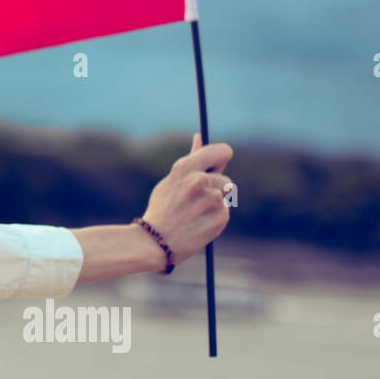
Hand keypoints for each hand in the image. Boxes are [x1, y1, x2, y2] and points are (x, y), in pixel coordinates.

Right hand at [140, 133, 234, 265]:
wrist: (154, 242)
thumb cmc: (162, 209)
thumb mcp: (172, 180)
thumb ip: (191, 159)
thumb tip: (200, 136)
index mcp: (185, 167)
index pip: (223, 151)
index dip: (222, 159)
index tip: (217, 166)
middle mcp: (200, 180)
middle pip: (225, 179)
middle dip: (215, 189)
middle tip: (195, 203)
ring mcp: (212, 200)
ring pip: (225, 196)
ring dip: (215, 204)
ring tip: (195, 214)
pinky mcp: (220, 217)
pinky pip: (225, 212)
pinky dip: (214, 218)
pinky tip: (198, 224)